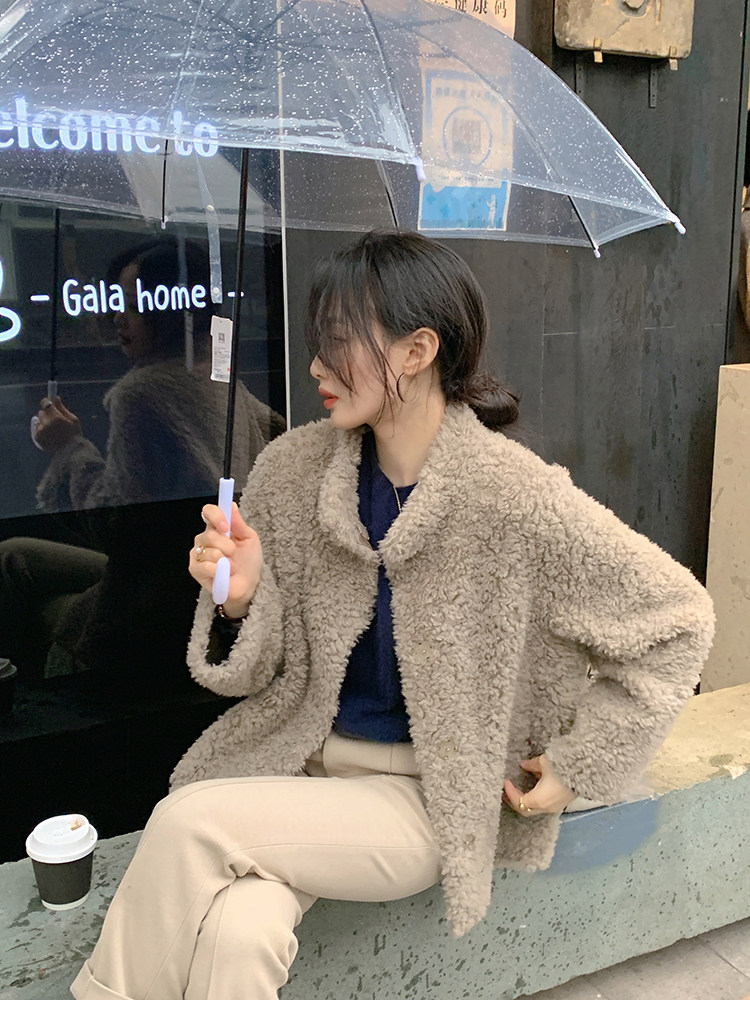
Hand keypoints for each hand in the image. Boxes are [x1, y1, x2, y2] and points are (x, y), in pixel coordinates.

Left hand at [34, 396, 81, 451]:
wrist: (71, 452)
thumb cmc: (74, 435)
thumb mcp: (74, 420)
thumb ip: (63, 408)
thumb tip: (56, 398)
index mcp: (57, 418)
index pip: (45, 403)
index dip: (47, 402)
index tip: (49, 403)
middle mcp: (47, 424)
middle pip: (42, 412)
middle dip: (47, 414)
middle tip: (55, 421)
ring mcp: (41, 431)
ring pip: (39, 420)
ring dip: (44, 422)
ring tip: (53, 429)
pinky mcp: (37, 437)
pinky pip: (37, 428)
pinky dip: (42, 429)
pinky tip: (49, 434)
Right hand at [189, 501, 263, 615]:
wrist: (249, 585)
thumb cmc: (249, 561)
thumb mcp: (249, 539)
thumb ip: (239, 523)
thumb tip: (231, 505)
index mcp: (217, 528)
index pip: (208, 512)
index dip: (216, 516)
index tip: (226, 526)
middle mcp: (205, 539)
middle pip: (209, 533)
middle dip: (226, 545)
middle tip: (233, 553)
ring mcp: (198, 554)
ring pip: (209, 551)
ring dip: (224, 559)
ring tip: (229, 565)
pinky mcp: (195, 569)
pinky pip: (205, 565)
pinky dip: (218, 570)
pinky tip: (222, 572)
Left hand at [503, 754, 576, 817]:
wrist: (586, 772)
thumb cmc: (564, 768)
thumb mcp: (545, 762)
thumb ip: (531, 765)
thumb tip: (522, 765)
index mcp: (539, 799)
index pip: (519, 801)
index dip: (510, 793)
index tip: (506, 782)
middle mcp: (546, 807)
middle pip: (524, 810)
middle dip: (513, 801)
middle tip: (505, 792)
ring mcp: (554, 807)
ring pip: (533, 809)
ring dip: (524, 801)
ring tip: (517, 790)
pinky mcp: (560, 804)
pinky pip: (542, 806)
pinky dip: (533, 799)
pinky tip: (532, 788)